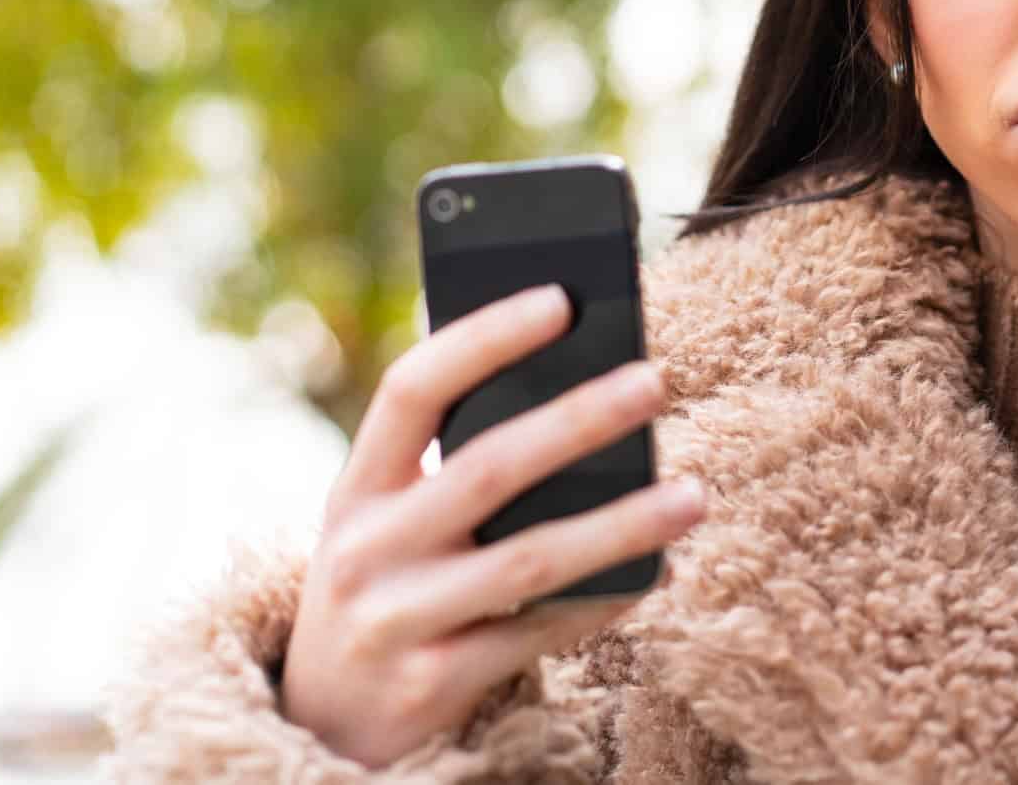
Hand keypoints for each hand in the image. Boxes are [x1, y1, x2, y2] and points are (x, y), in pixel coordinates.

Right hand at [277, 283, 705, 767]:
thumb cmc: (388, 583)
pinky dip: (606, 597)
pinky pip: (542, 632)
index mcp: (355, 488)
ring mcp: (395, 620)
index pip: (412, 390)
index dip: (484, 338)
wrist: (323, 719)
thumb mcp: (387, 519)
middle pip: (486, 468)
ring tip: (693, 494)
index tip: (559, 298)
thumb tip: (582, 385)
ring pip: (530, 559)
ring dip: (622, 523)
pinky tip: (660, 569)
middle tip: (654, 379)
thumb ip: (453, 463)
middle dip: (577, 419)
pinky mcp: (432, 685)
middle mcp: (366, 548)